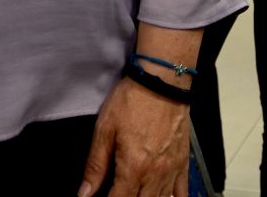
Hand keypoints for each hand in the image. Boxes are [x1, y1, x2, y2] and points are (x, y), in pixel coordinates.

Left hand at [79, 77, 188, 196]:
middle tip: (119, 192)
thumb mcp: (105, 129)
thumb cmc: (132, 101)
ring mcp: (172, 169)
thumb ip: (95, 165)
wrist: (162, 81)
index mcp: (133, 167)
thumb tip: (84, 192)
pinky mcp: (183, 161)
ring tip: (137, 192)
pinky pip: (182, 190)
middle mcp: (155, 174)